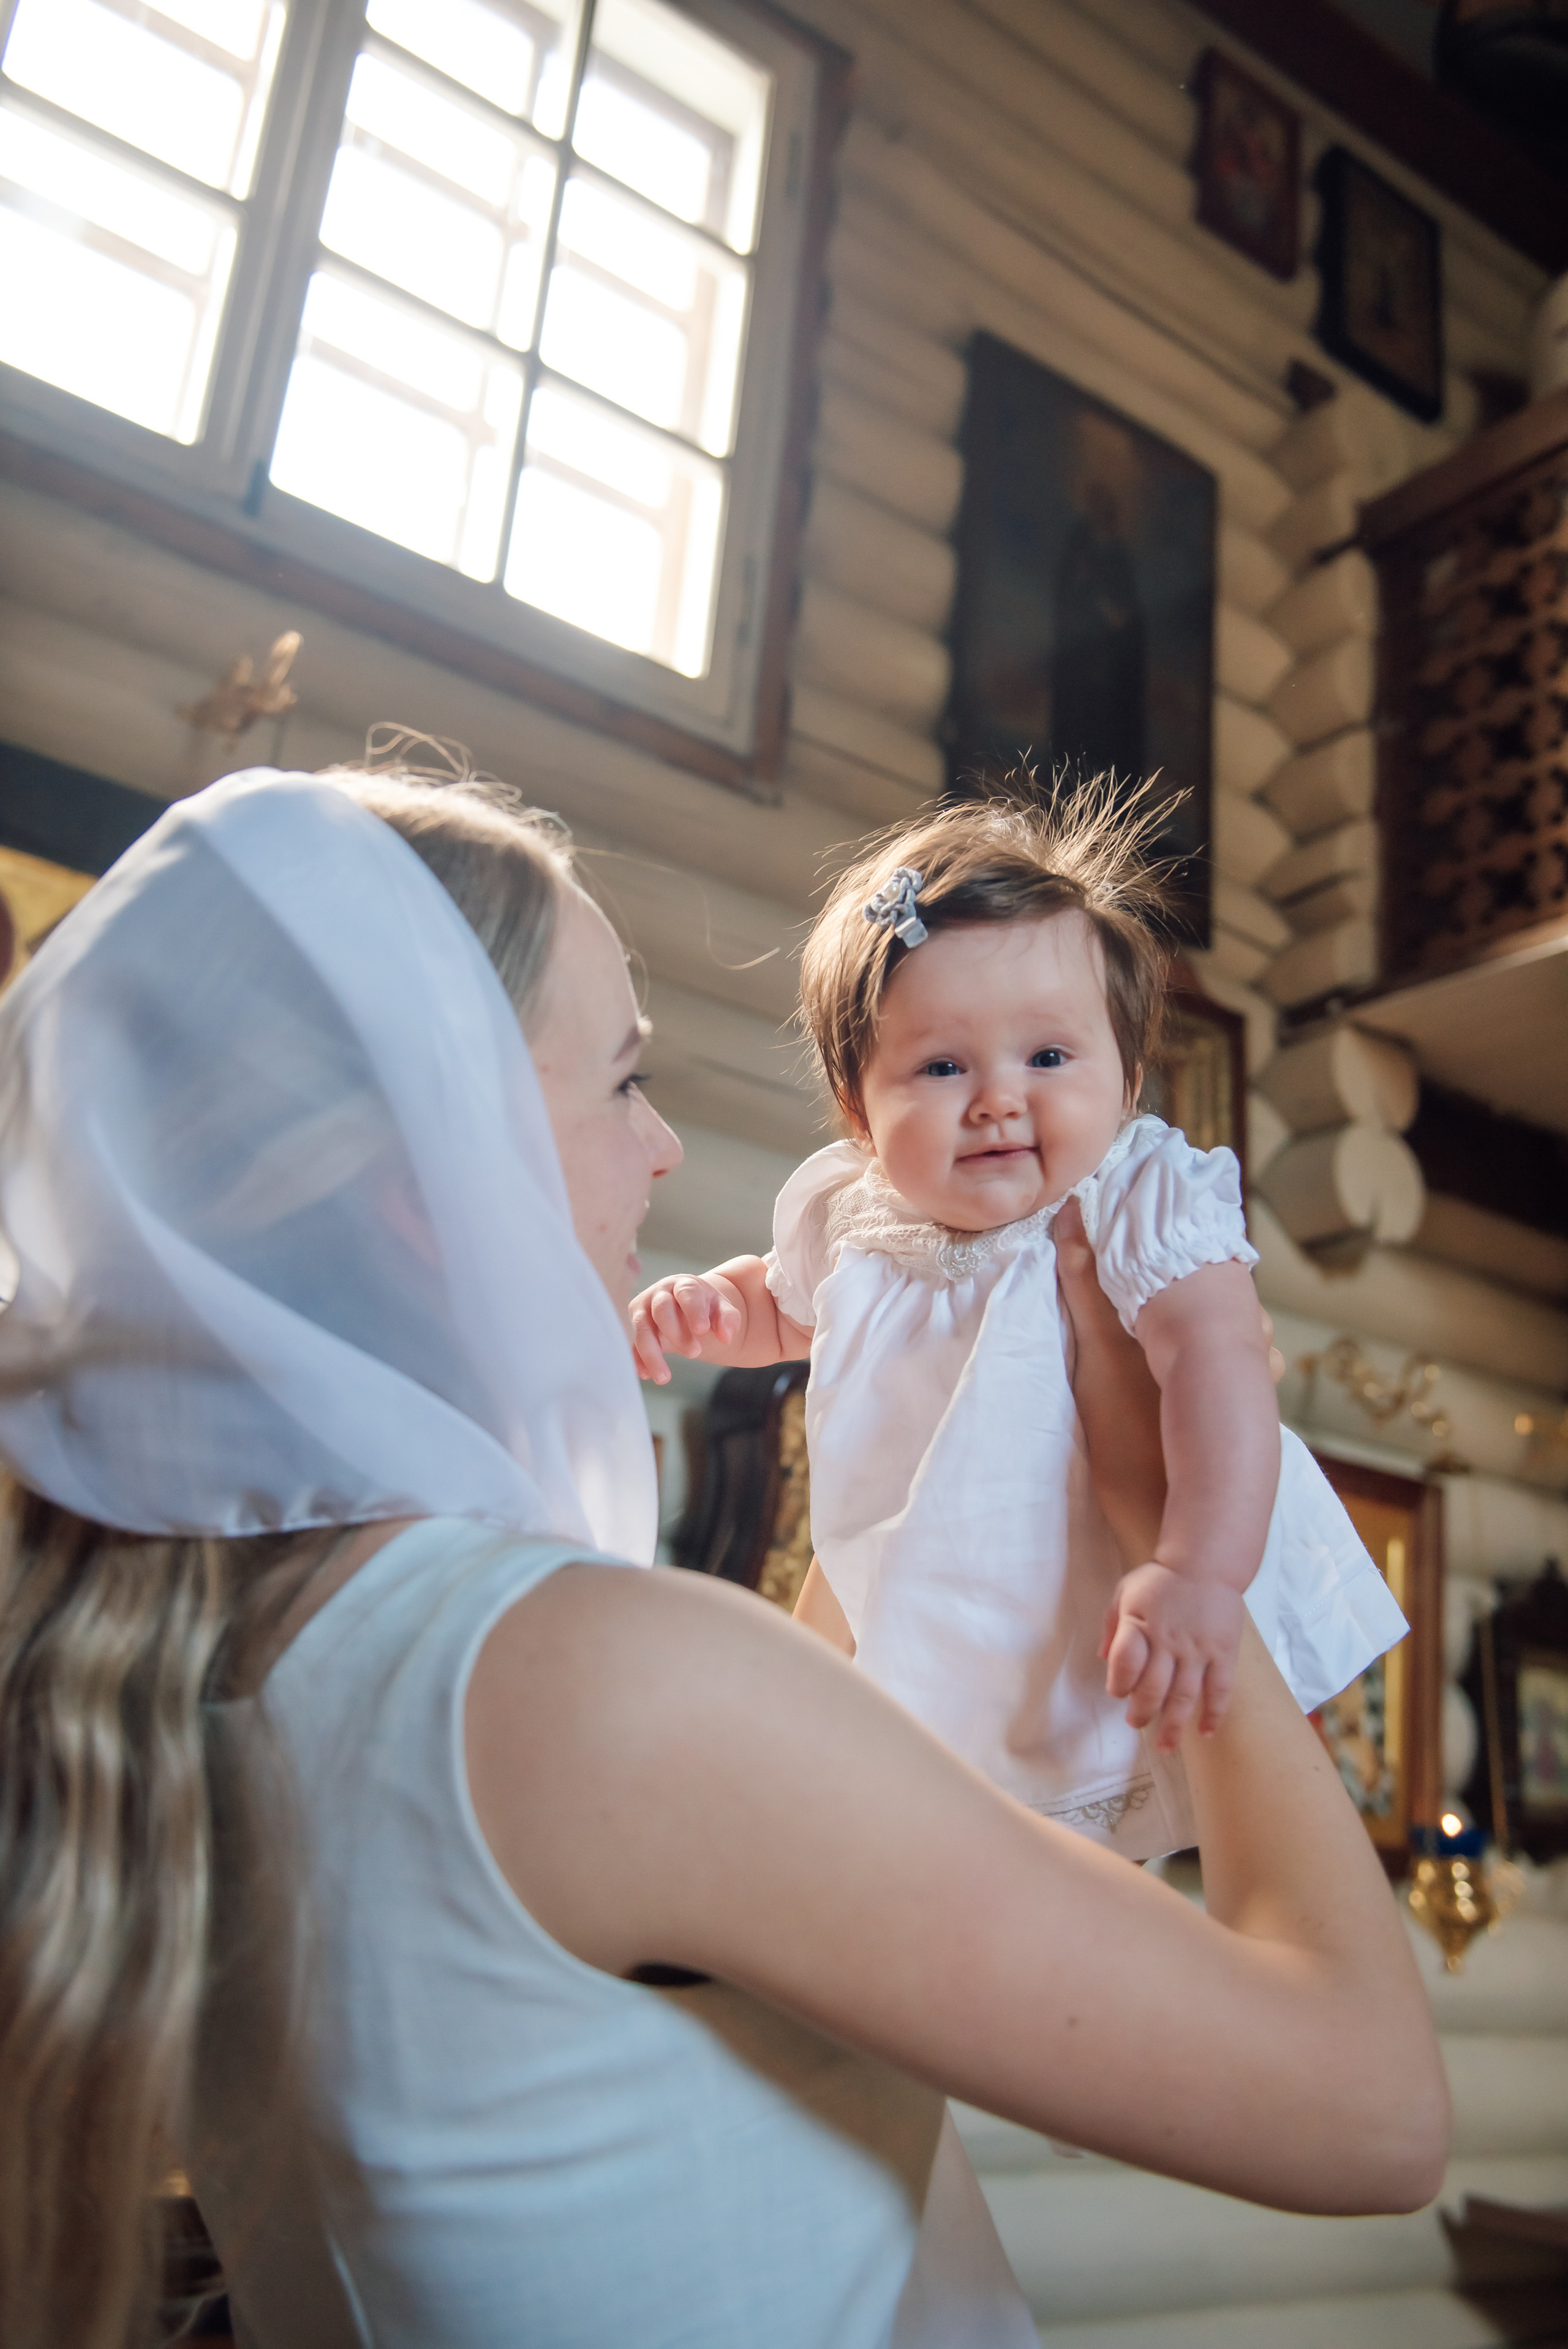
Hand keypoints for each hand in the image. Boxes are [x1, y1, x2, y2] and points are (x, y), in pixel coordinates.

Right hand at [631, 1274, 741, 1383]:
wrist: (687, 1305)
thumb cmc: (705, 1306)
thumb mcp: (722, 1309)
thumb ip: (728, 1319)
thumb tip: (726, 1336)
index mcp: (683, 1285)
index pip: (686, 1294)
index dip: (693, 1311)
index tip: (702, 1330)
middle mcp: (659, 1294)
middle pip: (661, 1310)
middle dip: (676, 1333)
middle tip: (695, 1353)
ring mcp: (644, 1310)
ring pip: (641, 1329)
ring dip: (652, 1354)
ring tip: (664, 1377)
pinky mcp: (637, 1328)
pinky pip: (633, 1344)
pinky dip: (637, 1360)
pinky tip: (646, 1375)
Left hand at [1100, 1562, 1245, 1750]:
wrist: (1207, 1561)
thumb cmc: (1162, 1578)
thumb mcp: (1126, 1592)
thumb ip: (1112, 1625)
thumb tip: (1101, 1657)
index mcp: (1140, 1623)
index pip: (1124, 1663)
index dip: (1118, 1684)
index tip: (1118, 1694)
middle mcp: (1168, 1641)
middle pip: (1153, 1689)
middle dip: (1142, 1714)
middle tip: (1137, 1724)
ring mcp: (1198, 1649)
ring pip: (1185, 1697)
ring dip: (1174, 1726)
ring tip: (1165, 1746)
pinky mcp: (1223, 1653)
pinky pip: (1220, 1690)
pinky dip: (1213, 1714)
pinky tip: (1205, 1732)